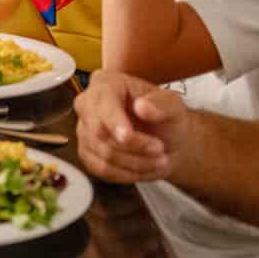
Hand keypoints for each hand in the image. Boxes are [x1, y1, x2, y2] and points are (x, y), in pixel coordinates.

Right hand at [74, 70, 191, 183]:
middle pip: (99, 132)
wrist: (167, 140)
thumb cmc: (166, 118)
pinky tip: (145, 168)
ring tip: (160, 161)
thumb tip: (142, 106)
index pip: (102, 102)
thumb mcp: (173, 105)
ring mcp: (85, 130)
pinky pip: (102, 170)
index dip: (113, 121)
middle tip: (160, 150)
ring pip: (103, 155)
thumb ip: (161, 103)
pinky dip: (128, 174)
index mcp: (106, 83)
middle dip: (133, 147)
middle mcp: (88, 104)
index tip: (128, 136)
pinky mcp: (87, 153)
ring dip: (136, 163)